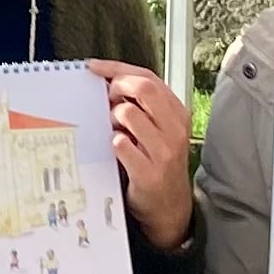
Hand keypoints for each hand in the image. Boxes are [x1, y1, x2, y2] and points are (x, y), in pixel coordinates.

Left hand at [88, 58, 196, 249]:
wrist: (169, 206)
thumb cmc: (158, 162)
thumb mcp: (159, 129)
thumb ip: (142, 106)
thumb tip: (108, 80)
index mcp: (178, 113)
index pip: (148, 77)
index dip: (118, 68)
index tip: (95, 67)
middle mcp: (175, 129)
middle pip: (143, 88)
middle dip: (117, 87)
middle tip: (106, 99)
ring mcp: (164, 152)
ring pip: (128, 113)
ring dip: (112, 117)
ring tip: (114, 129)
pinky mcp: (149, 172)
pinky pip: (120, 144)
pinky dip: (112, 142)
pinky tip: (116, 149)